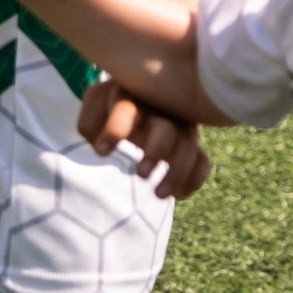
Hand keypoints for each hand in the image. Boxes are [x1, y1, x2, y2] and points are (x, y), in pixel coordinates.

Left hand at [80, 78, 211, 199]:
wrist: (139, 101)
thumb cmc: (112, 105)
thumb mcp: (96, 105)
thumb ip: (91, 121)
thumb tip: (103, 148)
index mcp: (135, 96)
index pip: (127, 108)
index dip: (116, 129)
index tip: (101, 152)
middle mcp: (162, 109)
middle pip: (166, 130)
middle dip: (156, 151)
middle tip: (141, 175)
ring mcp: (180, 125)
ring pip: (187, 148)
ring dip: (176, 173)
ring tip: (159, 195)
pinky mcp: (190, 143)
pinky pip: (201, 161)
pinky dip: (193, 179)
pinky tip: (178, 194)